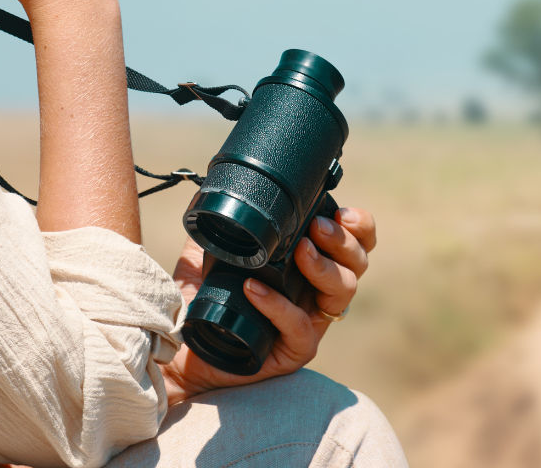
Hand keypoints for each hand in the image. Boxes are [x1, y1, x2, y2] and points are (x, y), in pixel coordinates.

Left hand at [162, 206, 377, 405]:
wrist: (182, 348)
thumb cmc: (203, 301)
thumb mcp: (211, 252)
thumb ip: (224, 223)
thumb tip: (220, 189)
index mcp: (310, 264)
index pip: (356, 242)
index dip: (359, 226)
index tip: (341, 213)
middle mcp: (317, 292)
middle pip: (358, 264)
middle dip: (343, 241)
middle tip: (316, 228)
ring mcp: (310, 322)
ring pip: (343, 292)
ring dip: (324, 266)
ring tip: (299, 251)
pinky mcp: (294, 351)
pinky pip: (301, 328)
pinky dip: (280, 305)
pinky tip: (254, 289)